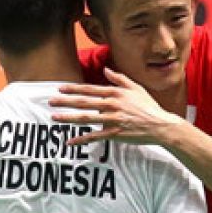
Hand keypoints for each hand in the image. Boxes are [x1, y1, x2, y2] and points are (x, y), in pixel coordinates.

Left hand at [50, 68, 181, 145]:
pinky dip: (81, 139)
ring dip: (68, 118)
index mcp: (115, 93)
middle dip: (65, 101)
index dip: (74, 89)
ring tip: (54, 117)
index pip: (90, 90)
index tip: (60, 88)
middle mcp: (112, 105)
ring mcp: (112, 120)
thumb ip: (119, 79)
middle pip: (84, 102)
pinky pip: (94, 137)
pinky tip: (70, 141)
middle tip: (50, 101)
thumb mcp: (136, 88)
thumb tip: (105, 70)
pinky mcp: (115, 134)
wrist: (161, 125)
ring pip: (86, 118)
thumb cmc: (149, 107)